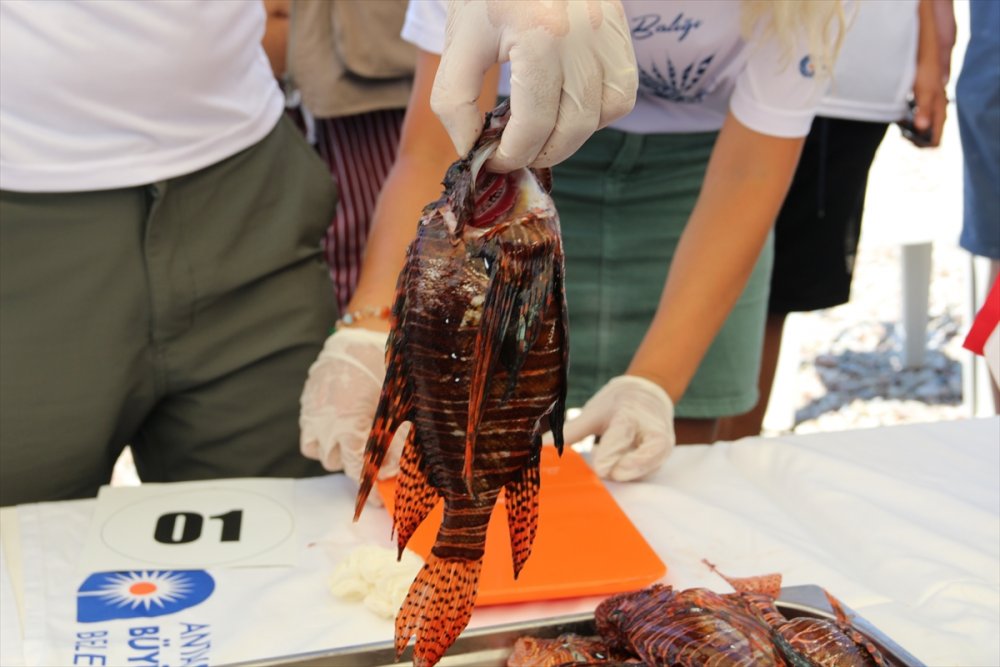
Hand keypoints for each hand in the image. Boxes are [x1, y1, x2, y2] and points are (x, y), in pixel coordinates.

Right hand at [299, 328, 404, 483]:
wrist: (354, 341)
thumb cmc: (381, 369)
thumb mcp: (394, 406)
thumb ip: (394, 439)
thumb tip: (395, 468)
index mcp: (350, 427)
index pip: (357, 471)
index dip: (368, 489)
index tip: (375, 499)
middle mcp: (327, 427)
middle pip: (338, 464)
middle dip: (356, 467)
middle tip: (373, 464)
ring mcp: (313, 417)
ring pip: (321, 453)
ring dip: (337, 453)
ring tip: (354, 443)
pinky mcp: (306, 407)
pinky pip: (309, 436)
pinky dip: (322, 439)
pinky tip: (338, 429)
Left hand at [432, 0, 636, 171]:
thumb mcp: (460, 41)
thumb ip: (454, 101)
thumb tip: (470, 149)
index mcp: (540, 37)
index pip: (533, 125)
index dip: (510, 155)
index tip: (492, 160)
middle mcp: (583, 38)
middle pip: (572, 128)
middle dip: (540, 153)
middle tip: (514, 154)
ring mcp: (608, 33)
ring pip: (605, 114)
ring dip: (572, 136)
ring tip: (541, 133)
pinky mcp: (620, 30)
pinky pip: (623, 90)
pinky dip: (600, 111)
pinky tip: (569, 106)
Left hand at [562, 375, 674, 481]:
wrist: (649, 392)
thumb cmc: (617, 403)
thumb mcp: (594, 412)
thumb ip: (571, 432)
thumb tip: (541, 447)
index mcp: (630, 415)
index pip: (620, 439)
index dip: (608, 458)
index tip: (598, 470)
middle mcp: (652, 433)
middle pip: (638, 461)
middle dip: (618, 470)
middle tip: (601, 472)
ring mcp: (661, 448)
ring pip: (643, 471)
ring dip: (625, 474)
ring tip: (608, 472)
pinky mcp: (662, 459)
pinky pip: (646, 474)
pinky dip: (631, 475)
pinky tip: (617, 473)